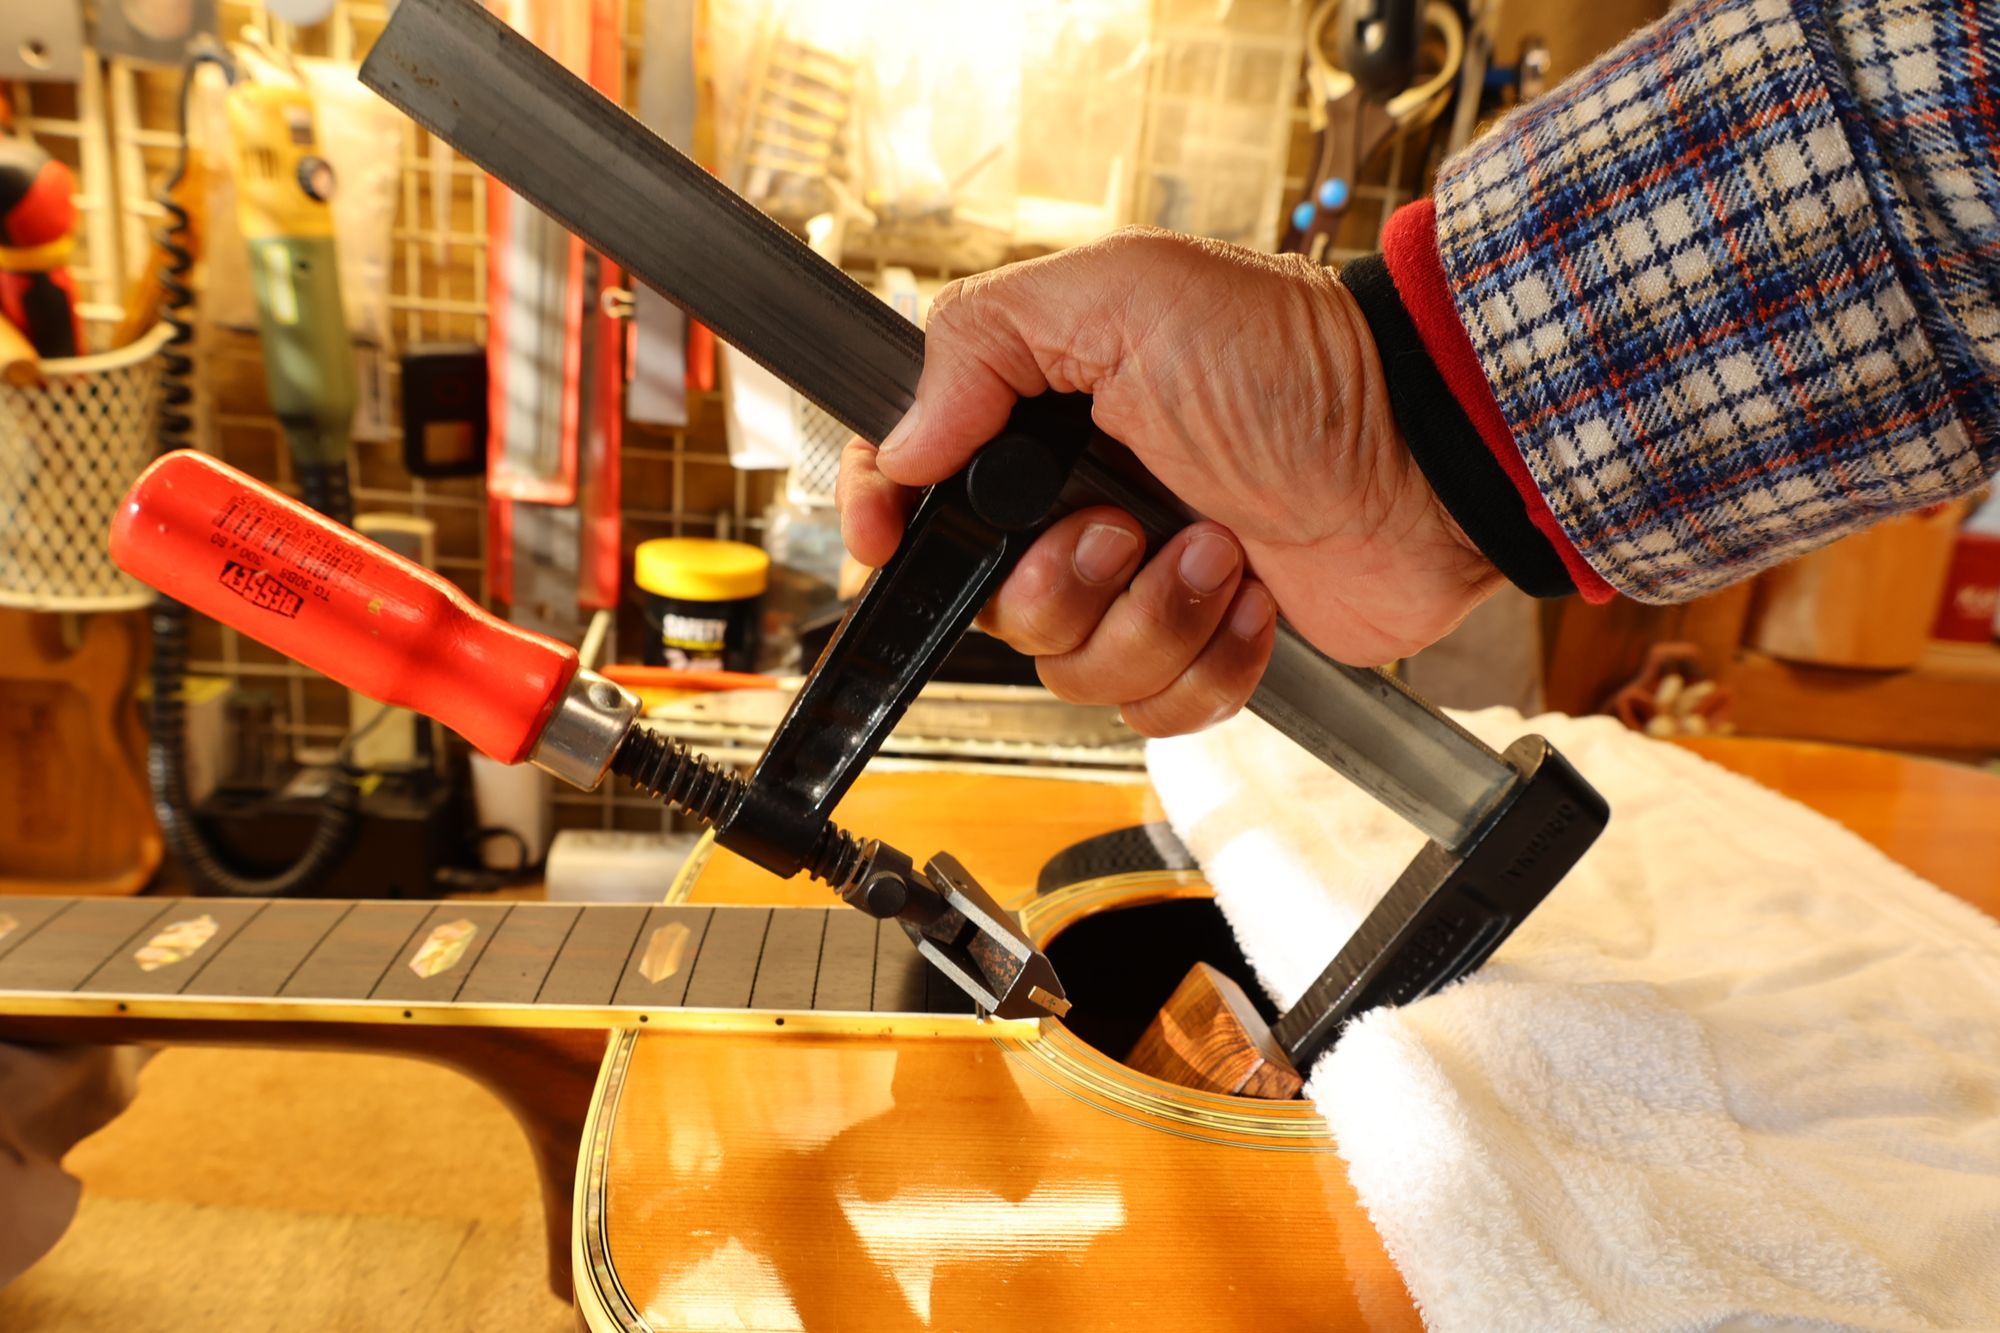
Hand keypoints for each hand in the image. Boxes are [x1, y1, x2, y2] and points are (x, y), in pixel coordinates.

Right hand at [838, 227, 1499, 736]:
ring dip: (1152, 618)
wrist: (1428, 457)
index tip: (889, 539)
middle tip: (1127, 528)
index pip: (920, 479)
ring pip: (1072, 668)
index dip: (890, 517)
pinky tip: (1255, 597)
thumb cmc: (1296, 362)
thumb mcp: (1126, 299)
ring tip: (1220, 552)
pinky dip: (1210, 661)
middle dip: (1059, 581)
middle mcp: (1084, 502)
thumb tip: (907, 443)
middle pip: (992, 601)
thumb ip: (985, 344)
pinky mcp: (1206, 645)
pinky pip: (1154, 707)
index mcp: (1047, 416)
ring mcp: (1146, 580)